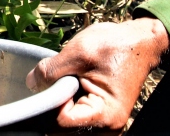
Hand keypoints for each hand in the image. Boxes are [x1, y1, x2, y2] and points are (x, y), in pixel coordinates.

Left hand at [26, 18, 169, 131]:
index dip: (46, 103)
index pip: (61, 121)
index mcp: (104, 115)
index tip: (41, 84)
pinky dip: (65, 102)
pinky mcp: (98, 117)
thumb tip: (30, 84)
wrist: (139, 42)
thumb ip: (51, 70)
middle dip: (51, 103)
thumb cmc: (115, 45)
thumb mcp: (79, 52)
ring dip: (58, 102)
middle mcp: (106, 127)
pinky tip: (66, 86)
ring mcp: (103, 124)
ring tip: (61, 81)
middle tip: (48, 80)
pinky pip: (73, 116)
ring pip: (65, 122)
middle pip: (62, 126)